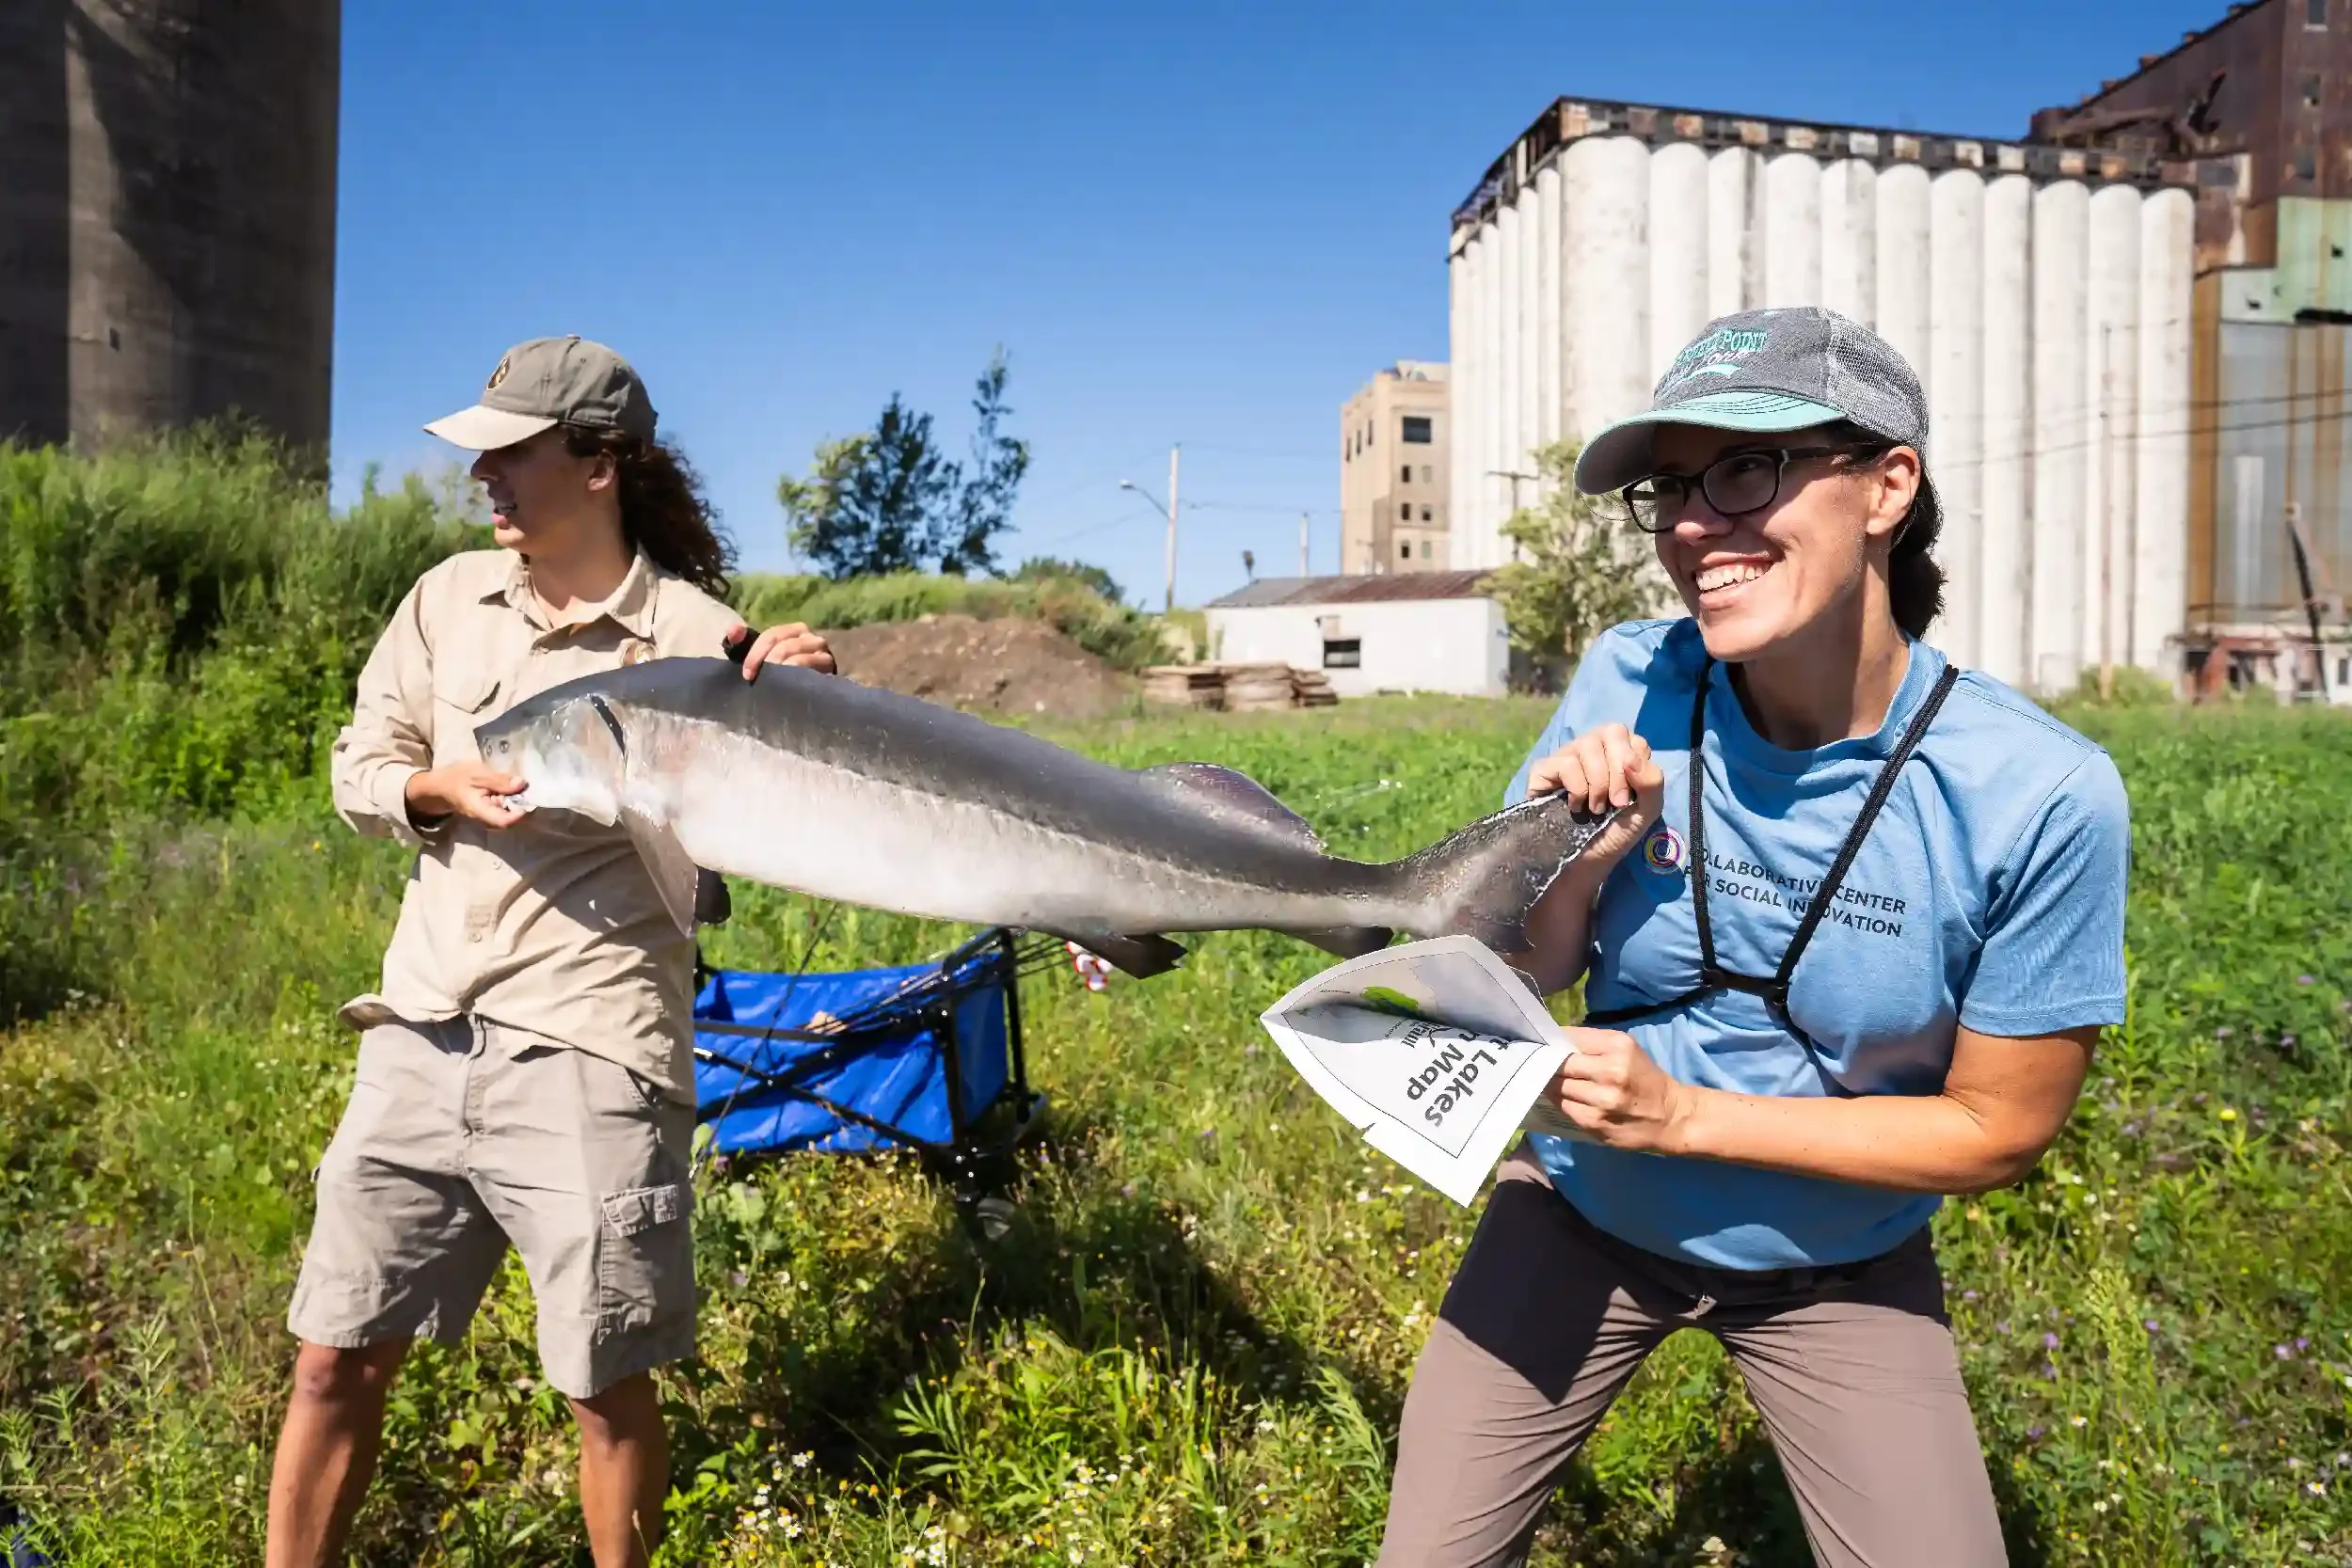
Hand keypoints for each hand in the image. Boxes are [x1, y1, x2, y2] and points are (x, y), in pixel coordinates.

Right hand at [406, 762, 526, 829]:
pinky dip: (511, 800)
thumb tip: (522, 784)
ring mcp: (488, 819)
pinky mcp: (490, 813)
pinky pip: (505, 811)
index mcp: (480, 811)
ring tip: (519, 786)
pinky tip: (511, 789)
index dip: (520, 813)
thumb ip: (499, 780)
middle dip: (522, 805)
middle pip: (511, 820)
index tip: (529, 797)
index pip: (504, 821)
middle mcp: (486, 820)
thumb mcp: (477, 774)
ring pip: (509, 815)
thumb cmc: (456, 779)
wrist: (439, 788)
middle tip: (527, 788)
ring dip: (517, 802)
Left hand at [732, 621, 835, 679]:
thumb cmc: (776, 671)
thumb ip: (741, 642)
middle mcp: (812, 639)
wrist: (802, 694)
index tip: (746, 674)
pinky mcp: (830, 671)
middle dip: (768, 662)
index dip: (756, 653)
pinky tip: (788, 685)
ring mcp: (823, 655)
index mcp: (794, 630)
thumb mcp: (757, 655)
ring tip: (772, 682)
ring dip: (782, 669)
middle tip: (757, 680)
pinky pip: (813, 670)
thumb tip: (733, 630)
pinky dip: (798, 675)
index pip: (773, 635)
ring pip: (800, 657)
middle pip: (786, 645)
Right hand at [1525, 721, 1664, 872]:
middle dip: (1618, 772)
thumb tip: (1630, 758)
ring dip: (1598, 784)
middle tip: (1616, 803)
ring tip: (1596, 809)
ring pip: (1587, 745)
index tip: (1631, 797)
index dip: (1634, 766)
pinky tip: (1576, 806)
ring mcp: (1567, 756)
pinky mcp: (1544, 770)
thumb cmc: (1617, 833)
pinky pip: (1566, 763)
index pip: (1632, 738)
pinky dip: (1577, 788)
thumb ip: (1652, 780)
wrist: (1586, 861)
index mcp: (1619, 753)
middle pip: (1611, 732)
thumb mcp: (1647, 809)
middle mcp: (1593, 748)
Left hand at [1547, 1027, 1693, 1153]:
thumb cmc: (1644, 1078)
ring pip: (1557, 1086)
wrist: (1670, 1116)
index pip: (1570, 1037)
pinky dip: (1559, 1100)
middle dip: (1548, 1063)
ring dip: (1551, 1083)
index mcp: (1618, 1046)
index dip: (1552, 1041)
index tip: (1543, 1043)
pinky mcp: (1595, 1122)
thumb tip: (1554, 1040)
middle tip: (1540, 1063)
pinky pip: (1564, 1106)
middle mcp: (1610, 1071)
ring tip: (1549, 1080)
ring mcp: (1602, 1099)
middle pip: (1560, 1063)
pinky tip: (1562, 1096)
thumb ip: (1592, 1043)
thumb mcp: (1626, 1050)